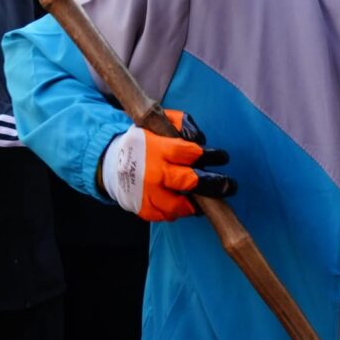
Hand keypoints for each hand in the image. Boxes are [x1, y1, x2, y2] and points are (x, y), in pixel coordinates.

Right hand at [101, 111, 233, 222]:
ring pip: (180, 206)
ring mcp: (148, 194)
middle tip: (229, 186)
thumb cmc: (141, 142)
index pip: (191, 154)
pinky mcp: (144, 209)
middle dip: (214, 185)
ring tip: (204, 200)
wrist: (110, 163)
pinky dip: (177, 211)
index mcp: (158, 149)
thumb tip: (200, 140)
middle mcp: (153, 173)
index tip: (222, 157)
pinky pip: (167, 216)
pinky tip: (182, 203)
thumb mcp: (157, 123)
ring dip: (195, 204)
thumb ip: (180, 124)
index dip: (211, 156)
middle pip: (190, 183)